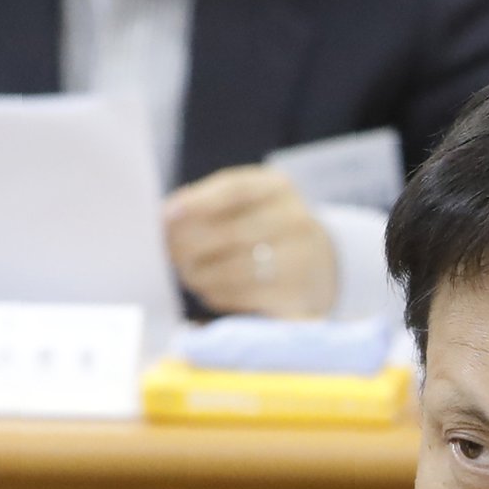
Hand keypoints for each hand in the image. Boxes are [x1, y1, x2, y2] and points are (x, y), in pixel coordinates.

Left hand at [163, 166, 337, 317]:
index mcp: (279, 188)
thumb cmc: (267, 228)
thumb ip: (210, 202)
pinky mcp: (298, 299)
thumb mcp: (249, 200)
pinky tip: (210, 292)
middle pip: (231, 234)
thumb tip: (166, 217)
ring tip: (188, 275)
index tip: (167, 216)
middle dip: (191, 247)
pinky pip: (246, 299)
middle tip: (171, 255)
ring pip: (235, 271)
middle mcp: (296, 221)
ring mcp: (302, 262)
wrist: (322, 264)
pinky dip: (219, 296)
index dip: (197, 203)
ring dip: (200, 276)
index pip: (234, 190)